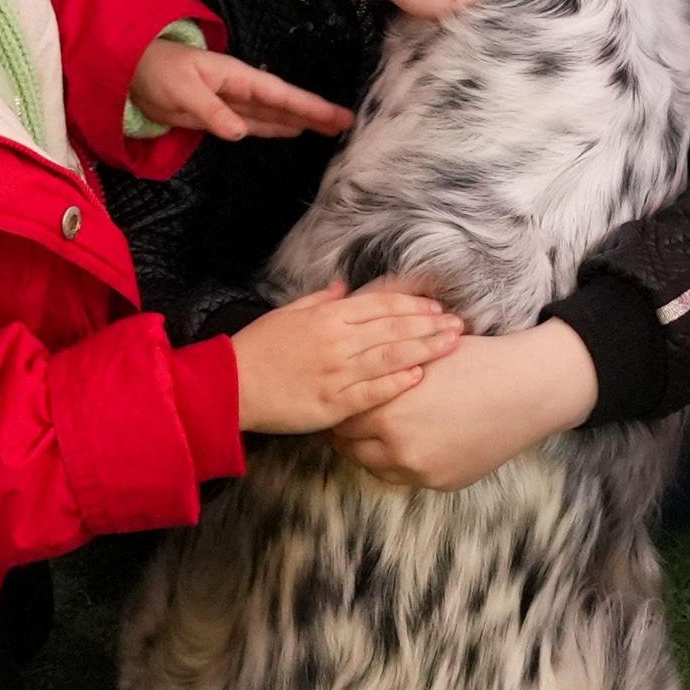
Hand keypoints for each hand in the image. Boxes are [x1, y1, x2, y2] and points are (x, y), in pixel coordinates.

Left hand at [130, 40, 353, 141]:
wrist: (129, 73)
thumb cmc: (158, 70)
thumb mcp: (183, 89)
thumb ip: (212, 111)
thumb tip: (239, 133)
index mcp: (237, 76)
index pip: (280, 93)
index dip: (309, 105)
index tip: (337, 115)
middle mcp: (240, 89)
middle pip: (283, 104)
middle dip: (313, 113)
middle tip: (346, 125)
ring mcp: (230, 103)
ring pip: (272, 114)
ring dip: (298, 121)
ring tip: (328, 130)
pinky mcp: (217, 116)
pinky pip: (252, 123)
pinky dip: (272, 128)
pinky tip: (291, 131)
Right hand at [232, 281, 463, 433]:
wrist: (230, 387)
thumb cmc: (256, 349)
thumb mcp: (286, 313)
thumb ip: (319, 299)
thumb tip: (342, 285)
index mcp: (327, 316)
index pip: (380, 305)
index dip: (412, 305)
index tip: (437, 307)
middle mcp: (336, 341)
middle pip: (393, 328)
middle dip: (430, 325)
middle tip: (459, 324)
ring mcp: (336, 373)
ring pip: (390, 357)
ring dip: (425, 349)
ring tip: (452, 345)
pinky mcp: (332, 404)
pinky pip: (372, 392)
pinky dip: (397, 383)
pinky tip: (420, 376)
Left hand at [330, 320, 597, 488]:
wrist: (526, 391)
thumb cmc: (475, 361)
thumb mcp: (420, 354)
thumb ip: (382, 368)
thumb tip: (351, 369)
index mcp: (387, 408)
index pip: (343, 414)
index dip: (341, 404)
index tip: (341, 398)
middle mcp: (397, 446)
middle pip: (350, 446)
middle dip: (349, 431)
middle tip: (350, 418)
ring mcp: (419, 470)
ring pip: (373, 466)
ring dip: (370, 450)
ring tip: (374, 433)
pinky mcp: (440, 483)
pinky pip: (405, 478)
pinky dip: (401, 462)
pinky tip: (407, 443)